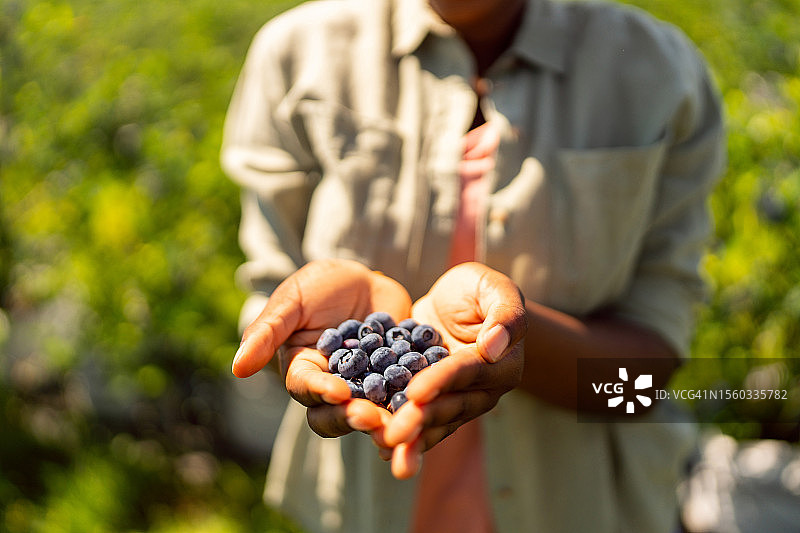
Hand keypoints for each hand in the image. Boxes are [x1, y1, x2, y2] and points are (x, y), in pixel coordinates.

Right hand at [233, 258, 411, 437]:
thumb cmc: (319, 286)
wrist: (365, 279)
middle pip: (337, 414)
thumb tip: (236, 369)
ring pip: (373, 412)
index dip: (320, 393)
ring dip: (386, 419)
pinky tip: (429, 399)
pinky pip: (405, 395)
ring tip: (403, 419)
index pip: (306, 389)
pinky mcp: (397, 381)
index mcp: (302, 370)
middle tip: (373, 416)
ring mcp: (366, 387)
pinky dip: (415, 399)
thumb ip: (266, 332)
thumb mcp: (292, 301)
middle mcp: (332, 386)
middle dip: (353, 416)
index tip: (338, 392)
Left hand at [381, 262, 526, 477]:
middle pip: (450, 406)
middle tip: (393, 434)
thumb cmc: (478, 289)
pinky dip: (402, 435)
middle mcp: (483, 391)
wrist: (454, 301)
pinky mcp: (435, 403)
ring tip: (385, 449)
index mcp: (502, 365)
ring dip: (411, 439)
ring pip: (435, 422)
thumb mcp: (493, 288)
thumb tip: (494, 347)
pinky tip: (379, 447)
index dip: (441, 382)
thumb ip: (504, 314)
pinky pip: (420, 420)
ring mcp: (459, 401)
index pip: (466, 373)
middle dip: (420, 420)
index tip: (415, 392)